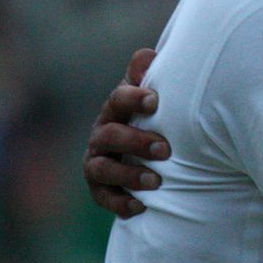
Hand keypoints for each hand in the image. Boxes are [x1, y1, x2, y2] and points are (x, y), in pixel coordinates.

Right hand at [83, 48, 171, 217]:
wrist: (143, 153)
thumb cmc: (152, 117)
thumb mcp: (151, 96)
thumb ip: (148, 76)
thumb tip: (148, 55)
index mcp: (116, 109)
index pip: (117, 99)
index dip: (133, 98)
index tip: (155, 100)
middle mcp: (102, 135)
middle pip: (109, 135)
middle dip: (136, 142)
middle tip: (165, 150)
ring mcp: (98, 162)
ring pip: (102, 169)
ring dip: (128, 175)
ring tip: (156, 182)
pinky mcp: (99, 189)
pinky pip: (103, 198)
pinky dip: (120, 203)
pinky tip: (141, 207)